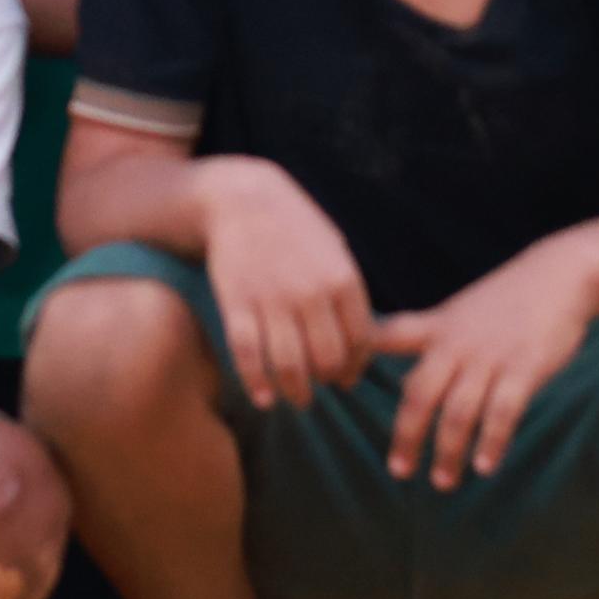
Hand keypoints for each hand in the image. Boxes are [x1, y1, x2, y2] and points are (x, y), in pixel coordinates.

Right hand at [200, 161, 378, 408]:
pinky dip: (256, 383)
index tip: (347, 377)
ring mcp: (272, 300)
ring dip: (297, 392)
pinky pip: (249, 356)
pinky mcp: (237, 304)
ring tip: (299, 399)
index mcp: (342, 278)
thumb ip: (350, 293)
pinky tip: (264, 398)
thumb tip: (361, 344)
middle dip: (328, 380)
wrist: (241, 199)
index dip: (356, 366)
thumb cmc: (295, 227)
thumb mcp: (335, 249)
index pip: (361, 341)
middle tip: (322, 385)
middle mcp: (310, 293)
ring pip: (290, 366)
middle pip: (328, 360)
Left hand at [374, 240, 594, 488]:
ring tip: (442, 482)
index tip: (329, 382)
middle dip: (407, 437)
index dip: (356, 355)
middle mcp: (456, 344)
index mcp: (437, 327)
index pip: (386, 337)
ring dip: (449, 451)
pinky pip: (503, 412)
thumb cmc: (506, 298)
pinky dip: (492, 441)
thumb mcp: (457, 310)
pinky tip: (485, 466)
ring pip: (459, 412)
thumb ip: (425, 336)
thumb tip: (396, 368)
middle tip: (399, 471)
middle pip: (419, 395)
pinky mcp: (524, 369)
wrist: (560, 276)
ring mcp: (490, 357)